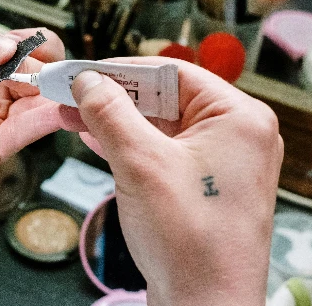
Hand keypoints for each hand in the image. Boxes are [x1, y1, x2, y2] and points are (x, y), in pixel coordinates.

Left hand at [0, 19, 72, 198]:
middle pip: (44, 74)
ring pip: (43, 103)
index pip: (29, 44)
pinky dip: (48, 121)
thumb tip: (6, 46)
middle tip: (51, 74)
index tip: (35, 50)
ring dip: (59, 97)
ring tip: (66, 91)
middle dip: (55, 72)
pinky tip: (56, 112)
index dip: (39, 46)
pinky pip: (28, 131)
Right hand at [70, 57, 282, 305]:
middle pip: (167, 98)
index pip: (173, 72)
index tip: (83, 70)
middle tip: (72, 93)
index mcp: (240, 118)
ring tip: (74, 115)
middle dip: (114, 98)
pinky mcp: (209, 188)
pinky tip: (97, 140)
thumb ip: (110, 113)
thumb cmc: (193, 243)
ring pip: (163, 127)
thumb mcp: (140, 164)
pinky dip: (132, 146)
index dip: (121, 69)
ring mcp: (226, 164)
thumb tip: (89, 83)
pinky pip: (167, 153)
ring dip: (117, 122)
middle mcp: (239, 136)